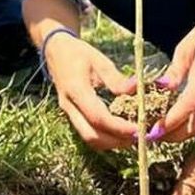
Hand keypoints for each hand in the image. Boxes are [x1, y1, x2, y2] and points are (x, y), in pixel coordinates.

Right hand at [44, 32, 139, 149]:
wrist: (55, 51)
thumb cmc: (78, 53)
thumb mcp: (99, 60)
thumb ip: (116, 78)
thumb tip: (136, 89)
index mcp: (76, 90)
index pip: (98, 117)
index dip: (119, 127)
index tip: (138, 129)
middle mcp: (69, 106)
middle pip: (91, 135)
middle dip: (116, 141)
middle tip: (138, 137)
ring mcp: (68, 113)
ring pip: (88, 138)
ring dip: (110, 143)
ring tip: (131, 137)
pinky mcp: (71, 115)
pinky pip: (87, 133)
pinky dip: (104, 138)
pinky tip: (119, 132)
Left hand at [159, 6, 194, 142]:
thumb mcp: (185, 49)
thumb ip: (174, 72)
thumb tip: (161, 88)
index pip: (185, 111)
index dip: (168, 124)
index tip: (152, 130)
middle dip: (174, 136)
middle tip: (156, 133)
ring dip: (183, 131)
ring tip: (164, 128)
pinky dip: (192, 121)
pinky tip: (180, 114)